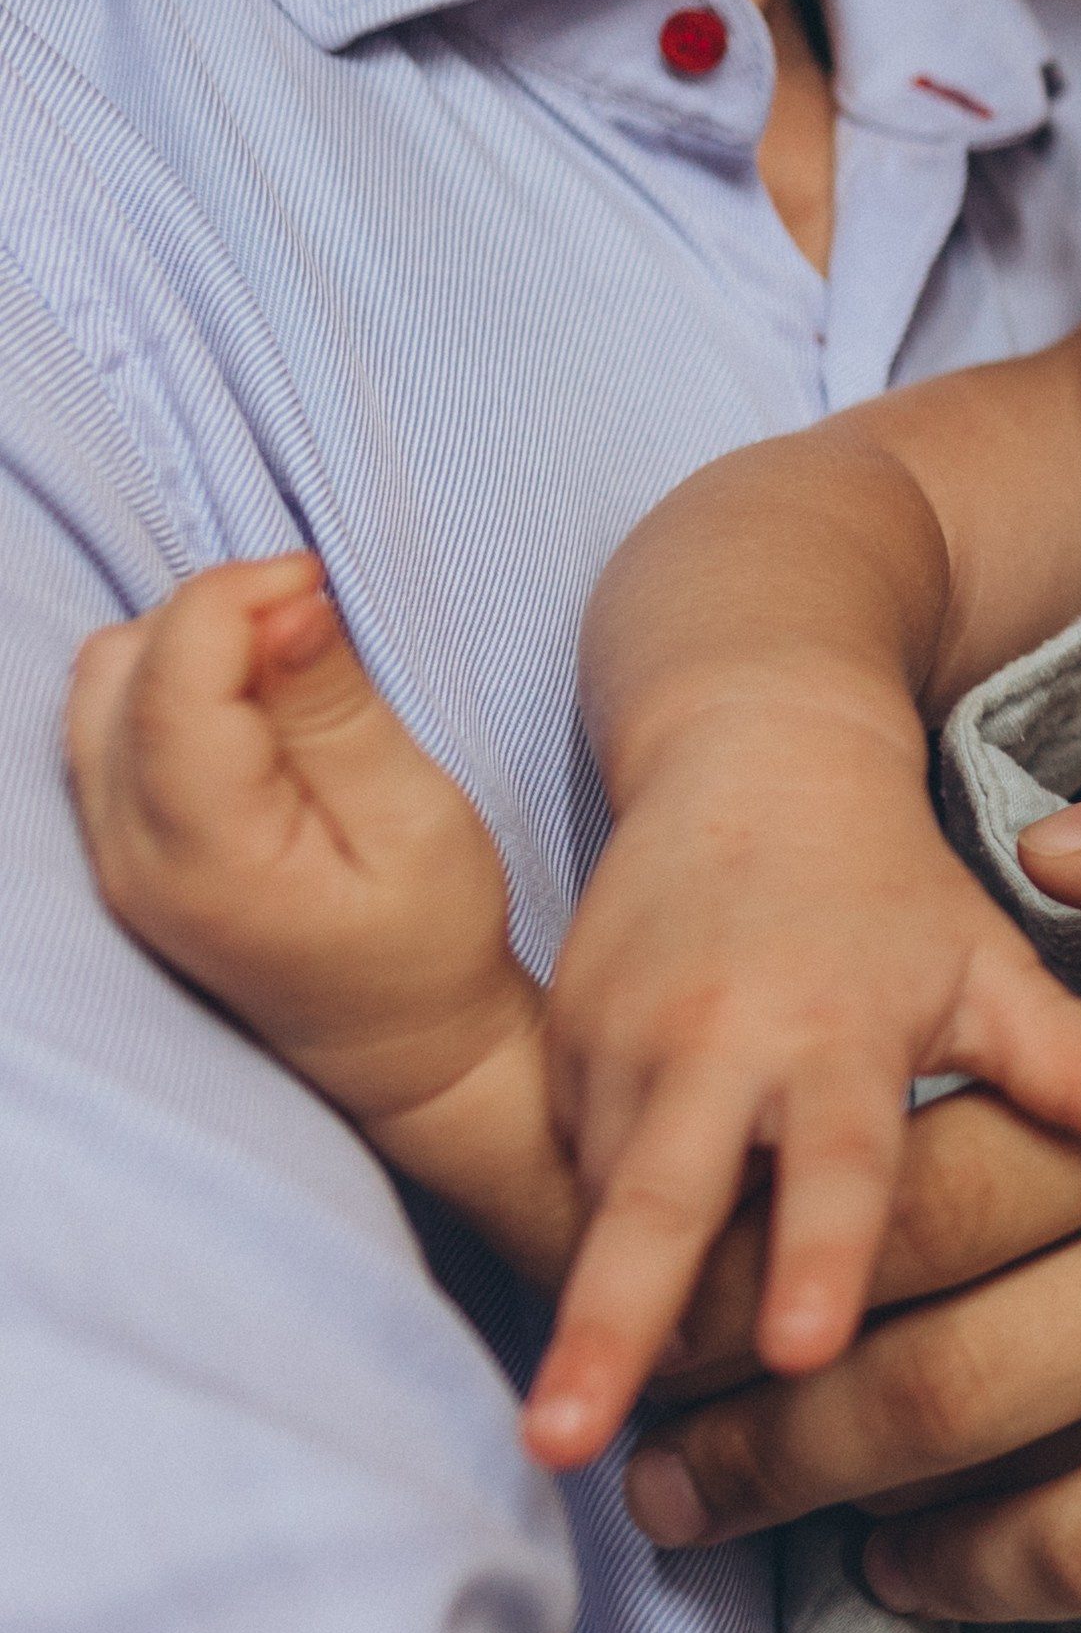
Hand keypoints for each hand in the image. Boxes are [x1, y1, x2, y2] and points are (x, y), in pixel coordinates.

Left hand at [66, 557, 530, 1131]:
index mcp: (207, 858)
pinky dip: (169, 679)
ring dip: (188, 644)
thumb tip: (289, 605)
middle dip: (215, 613)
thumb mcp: (416, 819)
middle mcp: (129, 859)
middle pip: (119, 665)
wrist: (401, 1047)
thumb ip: (337, 711)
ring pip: (99, 683)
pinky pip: (104, 719)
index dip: (238, 595)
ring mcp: (110, 857)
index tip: (320, 585)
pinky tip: (249, 707)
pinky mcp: (115, 846)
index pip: (171, 677)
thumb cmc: (430, 941)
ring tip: (282, 670)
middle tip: (313, 632)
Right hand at [523, 716, 1080, 1468]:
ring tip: (570, 1432)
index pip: (830, 1162)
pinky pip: (559, 1181)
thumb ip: (1078, 1059)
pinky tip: (586, 1365)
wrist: (745, 752)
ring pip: (596, 1211)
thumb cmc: (889, 886)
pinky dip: (576, 1263)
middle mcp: (706, 1045)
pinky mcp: (555, 1057)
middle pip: (653, 1205)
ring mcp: (613, 1051)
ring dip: (591, 1317)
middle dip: (607, 1322)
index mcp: (829, 1030)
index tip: (799, 1354)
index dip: (815, 1255)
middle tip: (560, 1439)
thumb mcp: (987, 965)